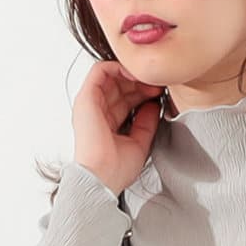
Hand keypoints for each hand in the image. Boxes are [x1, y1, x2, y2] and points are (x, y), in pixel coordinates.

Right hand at [73, 60, 164, 194]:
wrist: (102, 178)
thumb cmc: (115, 170)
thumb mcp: (140, 143)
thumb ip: (147, 123)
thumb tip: (154, 105)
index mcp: (108, 122)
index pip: (126, 99)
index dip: (143, 92)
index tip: (159, 93)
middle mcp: (98, 111)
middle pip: (119, 85)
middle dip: (140, 82)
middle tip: (157, 85)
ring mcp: (90, 103)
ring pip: (111, 76)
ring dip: (131, 73)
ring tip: (148, 80)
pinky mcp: (86, 97)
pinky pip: (100, 70)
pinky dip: (118, 68)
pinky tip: (135, 75)